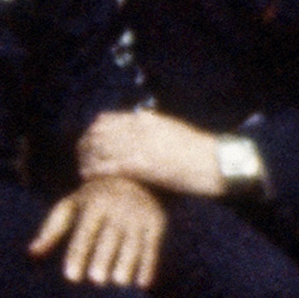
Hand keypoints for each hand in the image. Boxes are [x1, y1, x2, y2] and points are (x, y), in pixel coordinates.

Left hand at [30, 173, 166, 287]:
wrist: (132, 174)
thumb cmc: (92, 199)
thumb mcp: (71, 206)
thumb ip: (52, 230)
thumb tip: (32, 254)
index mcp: (94, 205)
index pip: (84, 234)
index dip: (78, 255)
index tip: (71, 277)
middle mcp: (118, 209)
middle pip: (109, 238)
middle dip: (103, 258)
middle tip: (96, 280)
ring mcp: (139, 215)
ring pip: (133, 243)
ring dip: (128, 262)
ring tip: (119, 282)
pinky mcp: (157, 222)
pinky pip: (153, 246)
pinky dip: (149, 265)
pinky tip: (143, 284)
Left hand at [81, 107, 233, 201]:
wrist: (218, 163)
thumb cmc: (199, 151)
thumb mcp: (171, 130)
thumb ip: (151, 128)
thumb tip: (137, 126)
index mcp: (145, 119)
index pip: (105, 120)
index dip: (92, 132)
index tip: (88, 142)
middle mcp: (137, 128)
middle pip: (97, 133)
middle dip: (85, 145)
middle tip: (80, 157)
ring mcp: (138, 146)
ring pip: (97, 149)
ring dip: (85, 159)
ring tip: (82, 169)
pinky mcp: (140, 165)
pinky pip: (106, 166)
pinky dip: (93, 171)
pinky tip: (87, 178)